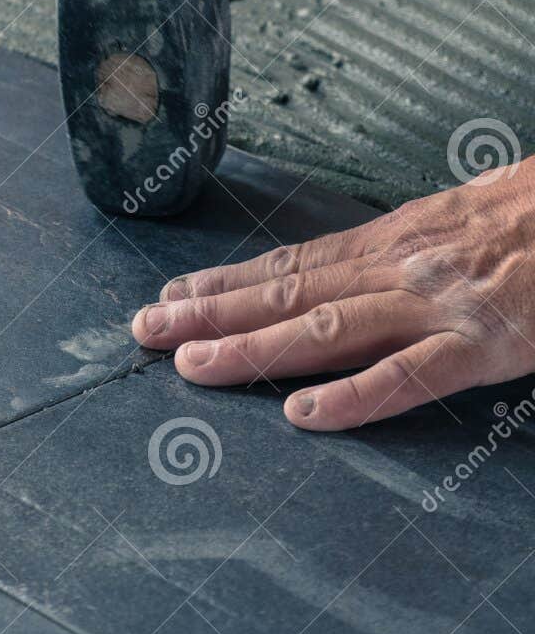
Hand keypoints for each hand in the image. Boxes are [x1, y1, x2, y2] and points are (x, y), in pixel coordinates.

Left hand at [131, 163, 534, 430]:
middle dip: (210, 314)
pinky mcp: (489, 343)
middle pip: (288, 293)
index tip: (171, 298)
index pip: (292, 264)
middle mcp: (403, 266)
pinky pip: (411, 375)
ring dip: (252, 350)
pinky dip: (355, 397)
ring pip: (326, 330)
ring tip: (190, 367)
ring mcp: (442, 304)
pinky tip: (302, 416)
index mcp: (397, 239)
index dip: (227, 284)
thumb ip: (411, 248)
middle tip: (144, 332)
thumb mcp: (467, 218)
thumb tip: (356, 270)